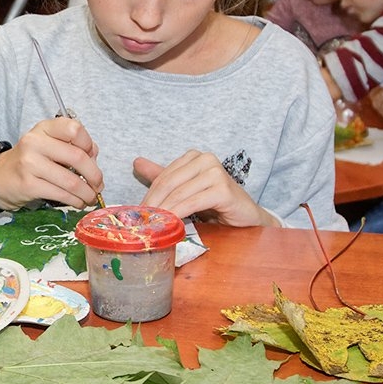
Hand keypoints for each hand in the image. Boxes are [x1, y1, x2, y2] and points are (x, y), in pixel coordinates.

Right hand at [0, 118, 102, 209]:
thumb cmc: (30, 160)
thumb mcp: (48, 144)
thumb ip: (72, 146)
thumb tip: (94, 159)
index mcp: (44, 129)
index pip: (74, 129)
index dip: (89, 144)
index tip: (92, 156)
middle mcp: (35, 142)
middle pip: (77, 157)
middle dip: (94, 175)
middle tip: (98, 184)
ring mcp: (30, 163)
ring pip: (71, 181)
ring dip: (86, 193)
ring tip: (90, 197)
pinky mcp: (29, 184)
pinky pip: (61, 194)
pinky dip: (75, 201)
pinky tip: (77, 202)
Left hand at [135, 151, 276, 227]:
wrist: (246, 218)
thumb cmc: (216, 205)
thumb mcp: (186, 190)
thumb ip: (163, 176)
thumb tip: (136, 162)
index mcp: (194, 157)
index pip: (162, 177)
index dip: (148, 196)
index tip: (136, 215)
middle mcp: (205, 159)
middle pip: (168, 183)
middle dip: (152, 205)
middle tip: (141, 223)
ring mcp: (216, 173)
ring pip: (178, 194)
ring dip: (163, 212)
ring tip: (152, 226)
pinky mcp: (223, 190)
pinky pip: (192, 203)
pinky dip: (178, 214)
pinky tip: (170, 225)